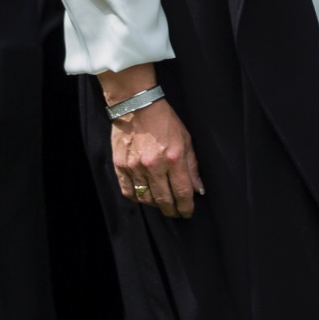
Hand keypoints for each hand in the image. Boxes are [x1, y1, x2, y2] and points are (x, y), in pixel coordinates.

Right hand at [109, 94, 202, 217]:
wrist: (137, 106)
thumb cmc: (164, 121)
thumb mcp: (186, 139)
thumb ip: (192, 166)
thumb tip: (198, 189)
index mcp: (174, 158)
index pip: (182, 192)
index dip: (186, 207)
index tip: (188, 212)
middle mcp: (154, 166)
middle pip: (164, 200)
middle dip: (172, 210)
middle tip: (176, 213)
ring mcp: (135, 167)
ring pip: (146, 199)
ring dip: (156, 205)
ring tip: (162, 204)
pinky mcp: (120, 166)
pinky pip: (128, 192)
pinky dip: (137, 199)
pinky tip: (144, 197)